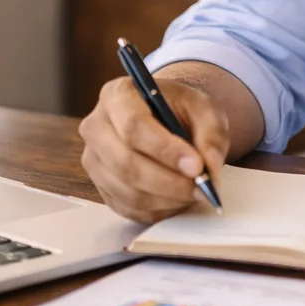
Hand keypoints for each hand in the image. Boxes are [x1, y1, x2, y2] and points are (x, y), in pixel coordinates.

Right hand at [79, 76, 230, 223]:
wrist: (165, 117)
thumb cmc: (181, 109)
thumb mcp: (204, 108)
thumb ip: (211, 134)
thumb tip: (209, 168)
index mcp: (117, 95)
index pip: (133, 126)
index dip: (165, 150)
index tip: (196, 166)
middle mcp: (96, 127)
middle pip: (125, 162)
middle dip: (168, 181)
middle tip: (201, 187)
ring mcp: (93, 160)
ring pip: (127, 190)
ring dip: (167, 198)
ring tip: (194, 192)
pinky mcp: (100, 187)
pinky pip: (128, 207)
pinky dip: (158, 210)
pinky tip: (179, 199)